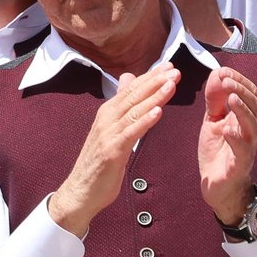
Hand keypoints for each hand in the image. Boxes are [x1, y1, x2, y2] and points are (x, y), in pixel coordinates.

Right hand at [46, 66, 177, 235]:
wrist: (81, 191)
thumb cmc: (98, 162)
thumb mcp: (110, 131)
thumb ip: (121, 107)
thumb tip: (127, 80)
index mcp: (107, 113)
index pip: (130, 90)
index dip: (149, 77)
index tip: (169, 65)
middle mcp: (105, 119)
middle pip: (133, 96)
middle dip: (155, 81)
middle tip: (175, 69)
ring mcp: (107, 134)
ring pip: (134, 111)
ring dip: (154, 97)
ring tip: (171, 84)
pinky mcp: (111, 151)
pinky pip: (130, 133)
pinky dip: (144, 121)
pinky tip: (158, 112)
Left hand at [198, 65, 256, 224]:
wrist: (218, 184)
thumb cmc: (218, 150)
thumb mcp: (213, 120)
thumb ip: (215, 100)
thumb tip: (217, 73)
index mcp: (243, 118)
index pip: (249, 94)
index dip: (239, 81)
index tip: (223, 71)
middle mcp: (249, 130)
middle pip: (254, 106)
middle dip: (241, 90)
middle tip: (226, 80)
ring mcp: (247, 146)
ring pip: (252, 125)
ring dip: (242, 110)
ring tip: (231, 99)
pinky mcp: (240, 163)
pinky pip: (243, 150)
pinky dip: (237, 138)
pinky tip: (229, 129)